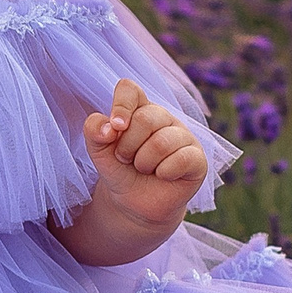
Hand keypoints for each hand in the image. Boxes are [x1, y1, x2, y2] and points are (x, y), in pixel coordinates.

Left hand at [83, 78, 211, 229]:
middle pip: (145, 118)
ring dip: (144, 162)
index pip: (130, 89)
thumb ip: (94, 132)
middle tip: (125, 159)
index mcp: (139, 109)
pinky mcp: (197, 158)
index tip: (115, 128)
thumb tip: (109, 126)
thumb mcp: (99, 151)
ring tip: (143, 168)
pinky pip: (182, 158)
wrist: (134, 203)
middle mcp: (164, 118)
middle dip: (127, 146)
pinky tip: (162, 176)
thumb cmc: (120, 170)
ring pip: (162, 141)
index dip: (121, 106)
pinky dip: (164, 172)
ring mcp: (183, 136)